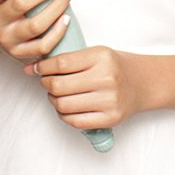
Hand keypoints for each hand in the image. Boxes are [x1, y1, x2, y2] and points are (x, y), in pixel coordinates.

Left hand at [31, 46, 151, 130]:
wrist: (143, 83)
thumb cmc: (116, 66)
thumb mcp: (97, 53)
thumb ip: (69, 59)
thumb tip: (32, 67)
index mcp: (102, 57)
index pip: (61, 63)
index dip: (43, 67)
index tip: (36, 68)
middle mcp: (106, 79)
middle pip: (59, 86)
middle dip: (45, 83)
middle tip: (45, 81)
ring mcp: (109, 101)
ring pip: (63, 105)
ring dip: (53, 100)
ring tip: (56, 94)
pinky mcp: (110, 119)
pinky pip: (75, 121)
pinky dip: (63, 115)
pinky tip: (66, 107)